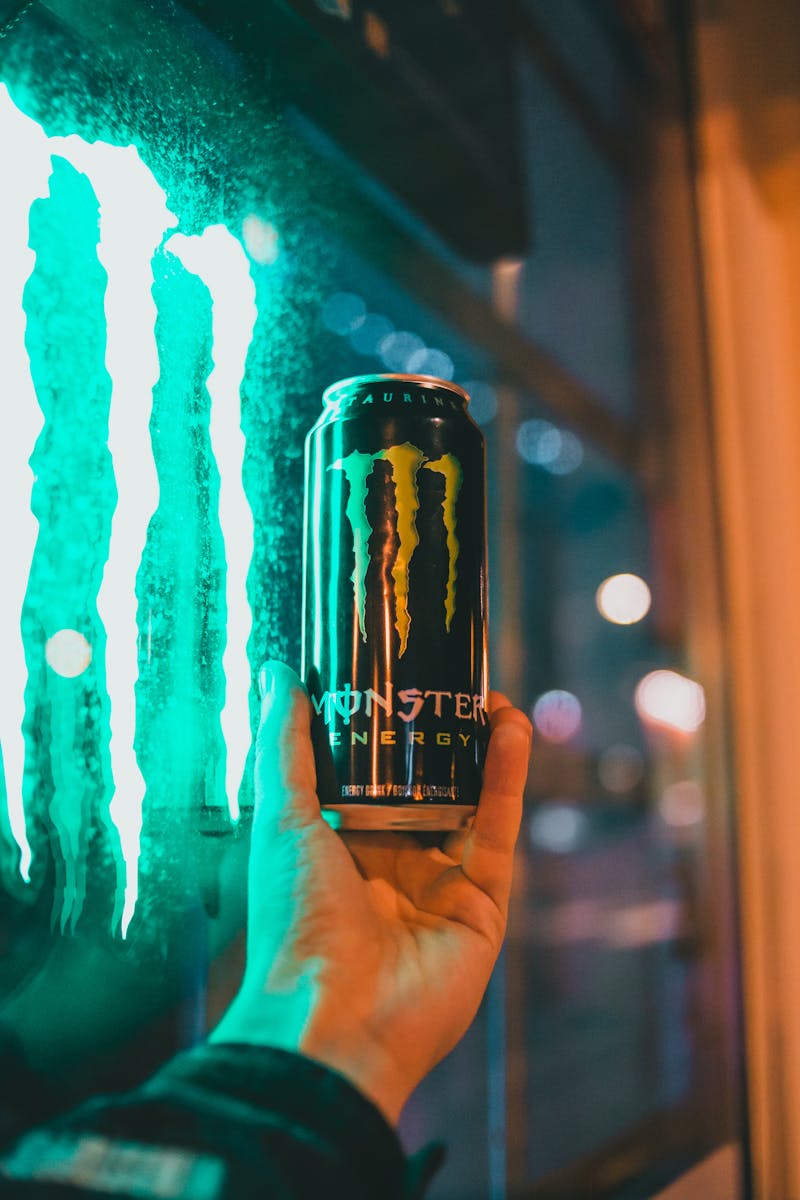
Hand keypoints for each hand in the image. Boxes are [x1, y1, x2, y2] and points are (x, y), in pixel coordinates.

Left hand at [210, 661, 531, 1123]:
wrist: (333, 1017)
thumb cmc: (293, 920)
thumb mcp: (283, 819)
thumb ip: (285, 746)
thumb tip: (277, 672)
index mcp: (339, 847)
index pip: (371, 775)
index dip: (389, 729)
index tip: (403, 679)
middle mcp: (392, 864)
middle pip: (429, 786)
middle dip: (446, 737)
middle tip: (458, 684)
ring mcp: (440, 885)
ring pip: (472, 804)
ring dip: (485, 750)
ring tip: (495, 697)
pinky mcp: (482, 906)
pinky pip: (498, 834)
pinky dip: (507, 782)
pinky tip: (511, 733)